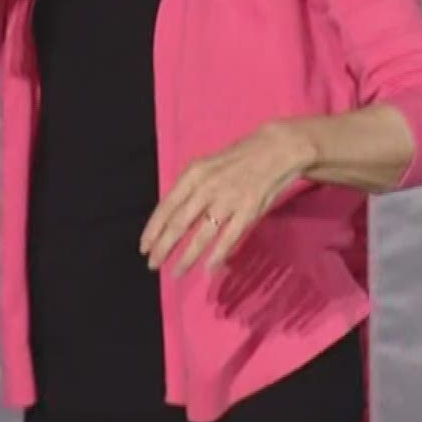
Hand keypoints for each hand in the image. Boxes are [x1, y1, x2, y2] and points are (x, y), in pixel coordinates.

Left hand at [139, 121, 315, 276]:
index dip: (153, 230)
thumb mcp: (207, 166)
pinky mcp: (249, 210)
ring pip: (202, 235)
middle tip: (153, 265)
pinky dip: (217, 256)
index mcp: (194, 174)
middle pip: (179, 223)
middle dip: (164, 247)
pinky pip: (229, 238)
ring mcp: (229, 200)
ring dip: (187, 257)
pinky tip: (208, 269)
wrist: (277, 148)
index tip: (144, 248)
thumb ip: (190, 190)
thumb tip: (172, 218)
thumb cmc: (238, 159)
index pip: (166, 206)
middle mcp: (207, 187)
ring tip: (176, 272)